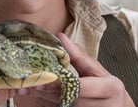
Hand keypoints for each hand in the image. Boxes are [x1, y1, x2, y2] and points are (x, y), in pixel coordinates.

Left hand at [21, 34, 135, 106]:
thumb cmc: (108, 89)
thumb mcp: (98, 71)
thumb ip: (80, 57)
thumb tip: (61, 37)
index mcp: (112, 88)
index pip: (81, 86)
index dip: (60, 83)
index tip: (42, 77)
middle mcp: (107, 105)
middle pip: (71, 98)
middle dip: (48, 90)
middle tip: (28, 83)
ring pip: (65, 106)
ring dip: (45, 97)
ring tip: (25, 89)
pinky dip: (49, 103)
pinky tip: (36, 96)